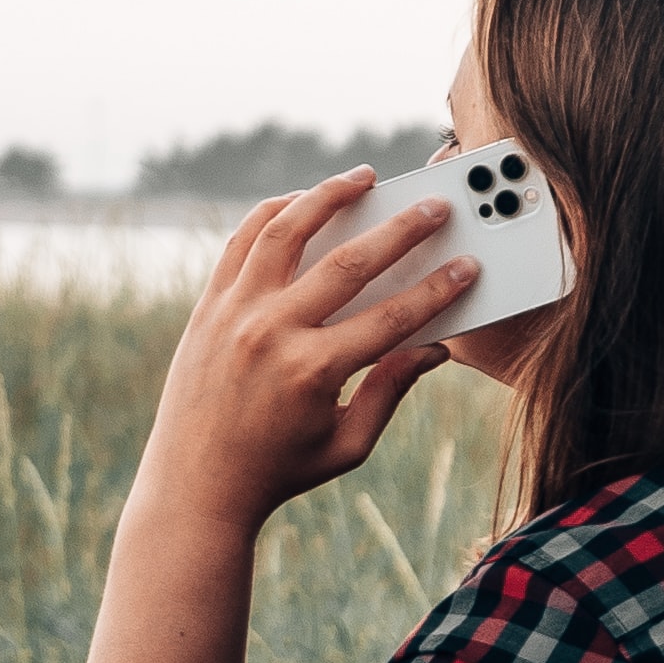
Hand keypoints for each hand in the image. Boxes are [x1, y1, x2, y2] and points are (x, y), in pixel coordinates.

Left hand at [132, 173, 477, 532]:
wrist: (196, 486)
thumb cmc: (279, 469)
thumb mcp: (347, 444)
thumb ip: (390, 391)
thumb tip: (435, 348)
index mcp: (313, 372)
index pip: (392, 318)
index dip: (437, 290)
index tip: (467, 266)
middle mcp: (272, 333)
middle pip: (350, 263)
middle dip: (402, 230)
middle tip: (435, 206)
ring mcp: (235, 313)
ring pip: (288, 230)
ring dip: (330, 194)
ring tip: (364, 176)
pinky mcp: (209, 305)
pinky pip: (243, 240)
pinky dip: (275, 212)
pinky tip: (303, 201)